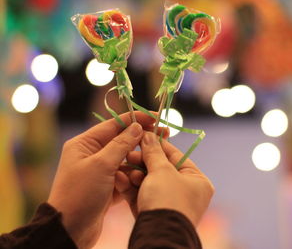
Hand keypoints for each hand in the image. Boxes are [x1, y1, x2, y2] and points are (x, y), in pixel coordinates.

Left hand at [47, 112, 162, 248]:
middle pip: (122, 140)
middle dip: (142, 138)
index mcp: (85, 144)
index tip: (156, 117)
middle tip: (165, 134)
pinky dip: (135, 175)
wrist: (70, 230)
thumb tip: (137, 127)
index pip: (114, 124)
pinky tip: (147, 174)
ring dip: (139, 159)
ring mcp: (100, 171)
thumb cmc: (81, 194)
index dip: (136, 119)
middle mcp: (91, 154)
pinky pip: (125, 175)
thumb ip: (121, 144)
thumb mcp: (102, 165)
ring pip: (126, 159)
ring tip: (157, 157)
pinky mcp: (107, 186)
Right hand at [116, 132, 213, 225]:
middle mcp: (187, 192)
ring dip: (135, 174)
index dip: (158, 145)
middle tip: (129, 154)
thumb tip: (148, 135)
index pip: (176, 156)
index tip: (143, 136)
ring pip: (149, 183)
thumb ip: (153, 152)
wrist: (158, 235)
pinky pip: (142, 196)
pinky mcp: (154, 214)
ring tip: (125, 169)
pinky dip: (132, 188)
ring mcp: (170, 204)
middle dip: (143, 162)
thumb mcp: (162, 171)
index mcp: (197, 180)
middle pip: (161, 169)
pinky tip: (120, 179)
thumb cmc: (167, 199)